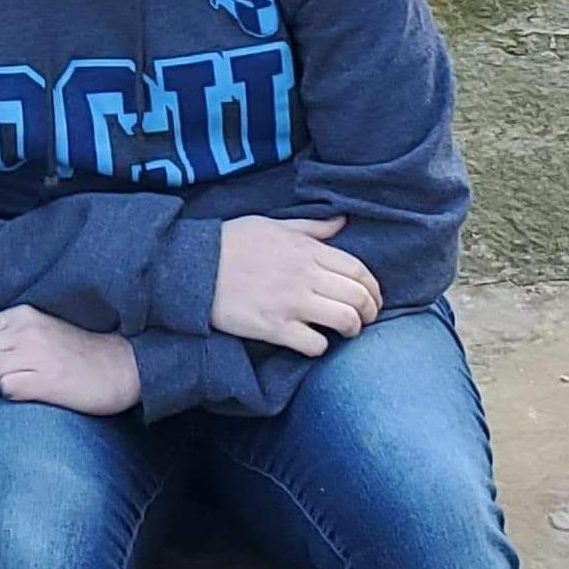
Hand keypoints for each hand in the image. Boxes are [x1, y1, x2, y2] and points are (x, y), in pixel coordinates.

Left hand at [0, 306, 143, 415]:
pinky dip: (12, 394)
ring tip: (20, 383)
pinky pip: (6, 389)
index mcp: (21, 315)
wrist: (121, 367)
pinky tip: (32, 392)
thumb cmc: (75, 353)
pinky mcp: (47, 381)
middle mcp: (26, 331)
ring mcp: (36, 355)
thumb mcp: (37, 331)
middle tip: (4, 376)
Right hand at [210, 214, 381, 355]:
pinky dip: (321, 347)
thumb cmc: (231, 242)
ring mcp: (290, 303)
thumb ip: (311, 227)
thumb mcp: (272, 225)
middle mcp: (304, 276)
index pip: (358, 270)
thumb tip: (342, 222)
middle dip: (370, 311)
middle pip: (357, 297)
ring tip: (347, 332)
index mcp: (306, 249)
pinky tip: (314, 342)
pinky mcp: (274, 328)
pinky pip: (314, 344)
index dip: (374, 288)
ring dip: (352, 329)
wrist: (194, 267)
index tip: (373, 298)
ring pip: (344, 320)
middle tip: (366, 318)